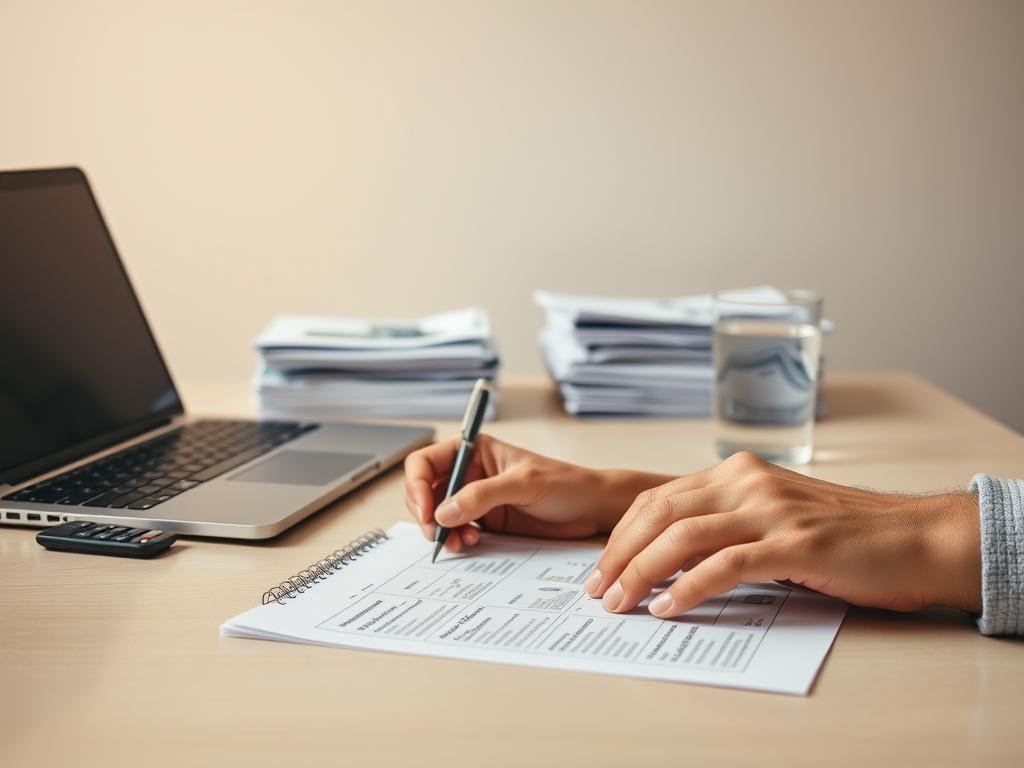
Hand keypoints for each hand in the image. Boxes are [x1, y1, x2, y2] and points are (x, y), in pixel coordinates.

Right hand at [403, 434, 669, 552]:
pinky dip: (455, 540)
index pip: (426, 462)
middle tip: (438, 533)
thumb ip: (482, 496)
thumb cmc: (566, 484)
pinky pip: (456, 531)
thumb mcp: (523, 484)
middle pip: (425, 491)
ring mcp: (476, 500)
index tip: (425, 510)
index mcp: (475, 451)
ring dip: (440, 531)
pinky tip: (468, 543)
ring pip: (438, 515)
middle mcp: (470, 473)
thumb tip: (442, 512)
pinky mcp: (486, 522)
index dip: (417, 485)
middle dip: (426, 513)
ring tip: (459, 542)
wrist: (593, 510)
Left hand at [585, 452, 981, 616]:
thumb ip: (729, 524)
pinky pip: (726, 564)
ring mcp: (771, 509)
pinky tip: (669, 608)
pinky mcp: (795, 542)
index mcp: (738, 472)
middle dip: (619, 554)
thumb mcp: (775, 516)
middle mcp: (748, 481)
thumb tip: (673, 560)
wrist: (917, 537)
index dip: (622, 533)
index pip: (658, 497)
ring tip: (620, 603)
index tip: (602, 566)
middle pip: (659, 512)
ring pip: (683, 535)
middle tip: (598, 590)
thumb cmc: (846, 534)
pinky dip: (689, 587)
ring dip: (642, 572)